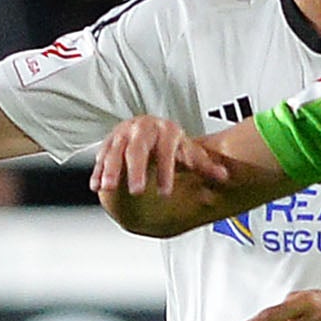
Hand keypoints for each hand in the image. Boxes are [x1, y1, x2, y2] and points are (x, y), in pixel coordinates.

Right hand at [90, 114, 226, 202]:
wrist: (151, 128)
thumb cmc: (171, 143)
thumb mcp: (189, 151)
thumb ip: (204, 165)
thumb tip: (224, 177)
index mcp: (165, 130)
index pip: (166, 150)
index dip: (165, 171)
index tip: (165, 192)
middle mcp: (142, 129)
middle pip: (137, 149)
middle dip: (135, 170)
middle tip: (137, 191)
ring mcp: (123, 133)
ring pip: (114, 150)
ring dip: (110, 169)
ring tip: (108, 187)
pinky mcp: (109, 140)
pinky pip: (101, 155)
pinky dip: (97, 171)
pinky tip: (96, 186)